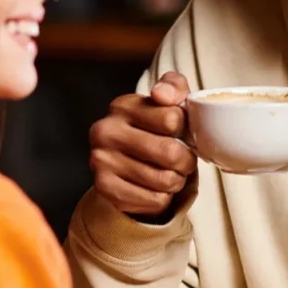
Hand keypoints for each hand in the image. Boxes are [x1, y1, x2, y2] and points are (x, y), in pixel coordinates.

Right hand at [89, 72, 197, 215]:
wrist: (126, 164)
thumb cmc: (155, 129)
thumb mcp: (168, 102)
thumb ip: (173, 87)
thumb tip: (162, 93)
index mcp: (122, 106)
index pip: (173, 119)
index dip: (186, 130)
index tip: (181, 134)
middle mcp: (105, 131)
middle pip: (170, 152)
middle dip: (186, 161)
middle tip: (182, 161)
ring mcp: (101, 160)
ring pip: (164, 180)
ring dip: (176, 181)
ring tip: (170, 174)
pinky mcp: (104, 188)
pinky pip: (154, 200)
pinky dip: (163, 197)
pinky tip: (154, 188)